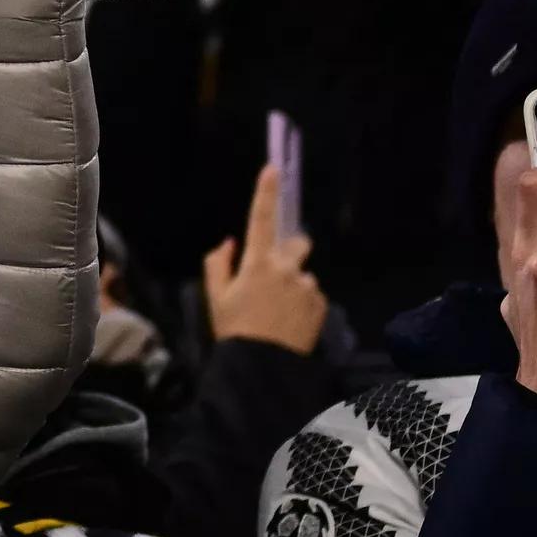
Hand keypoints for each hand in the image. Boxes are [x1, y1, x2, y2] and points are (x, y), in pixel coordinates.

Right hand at [204, 162, 326, 353]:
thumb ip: (218, 264)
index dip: (265, 193)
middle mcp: (286, 269)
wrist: (262, 367)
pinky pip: (312, 294)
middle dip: (290, 251)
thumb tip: (229, 242)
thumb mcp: (215, 298)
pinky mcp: (320, 304)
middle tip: (275, 274)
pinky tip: (290, 322)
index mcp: (256, 263)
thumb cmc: (234, 330)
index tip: (272, 169)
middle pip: (298, 243)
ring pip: (302, 274)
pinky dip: (303, 303)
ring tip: (279, 313)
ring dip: (294, 284)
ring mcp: (306, 286)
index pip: (260, 219)